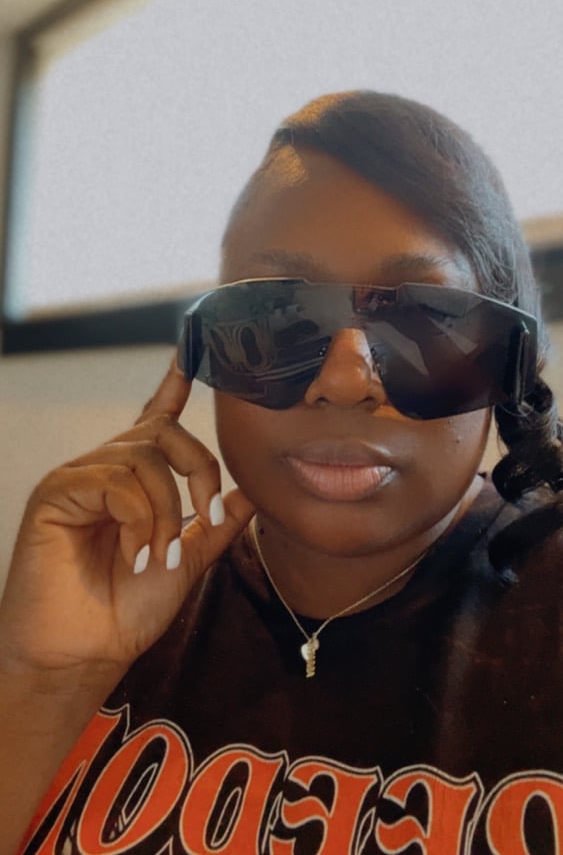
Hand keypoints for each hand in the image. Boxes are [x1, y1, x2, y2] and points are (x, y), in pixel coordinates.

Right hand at [0, 358, 254, 683]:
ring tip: (157, 556)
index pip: (155, 421)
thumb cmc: (125, 610)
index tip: (191, 355)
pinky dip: (138, 518)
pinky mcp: (57, 491)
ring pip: (143, 456)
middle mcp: (106, 470)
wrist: (84, 653)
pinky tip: (134, 553)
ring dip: (165, 510)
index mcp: (135, 482)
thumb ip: (215, 524)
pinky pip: (114, 480)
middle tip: (205, 516)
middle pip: (163, 432)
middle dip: (199, 469)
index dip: (172, 386)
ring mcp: (79, 478)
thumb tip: (252, 491)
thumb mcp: (187, 561)